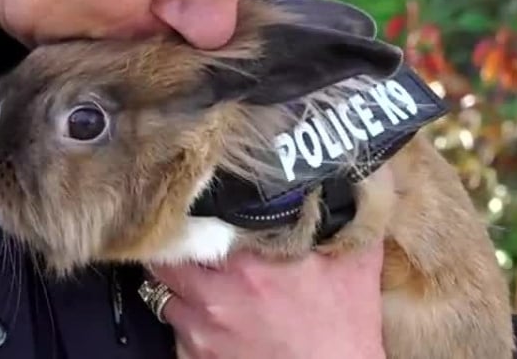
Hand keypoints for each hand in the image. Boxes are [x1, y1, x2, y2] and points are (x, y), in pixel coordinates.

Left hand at [148, 227, 386, 358]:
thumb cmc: (345, 327)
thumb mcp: (353, 263)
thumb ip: (340, 214)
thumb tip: (337, 176)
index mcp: (248, 263)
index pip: (193, 224)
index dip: (191, 213)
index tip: (195, 204)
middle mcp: (216, 295)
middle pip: (166, 259)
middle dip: (176, 248)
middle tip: (187, 240)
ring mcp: (203, 330)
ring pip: (164, 294)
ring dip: (178, 285)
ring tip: (199, 279)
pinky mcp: (198, 357)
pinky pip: (175, 330)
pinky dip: (186, 320)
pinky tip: (209, 316)